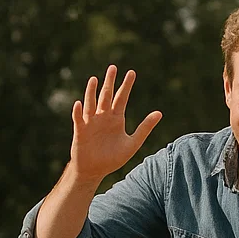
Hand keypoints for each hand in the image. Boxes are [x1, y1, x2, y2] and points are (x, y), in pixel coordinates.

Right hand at [70, 67, 162, 184]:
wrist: (95, 171)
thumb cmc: (112, 158)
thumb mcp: (132, 143)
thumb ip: (145, 128)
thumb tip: (159, 113)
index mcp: (116, 118)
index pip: (122, 98)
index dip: (126, 85)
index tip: (132, 72)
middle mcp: (103, 117)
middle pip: (106, 95)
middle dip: (110, 82)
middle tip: (113, 67)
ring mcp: (91, 122)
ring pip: (91, 103)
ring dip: (92, 92)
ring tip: (95, 79)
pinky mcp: (80, 130)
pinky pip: (79, 119)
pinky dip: (79, 111)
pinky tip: (79, 104)